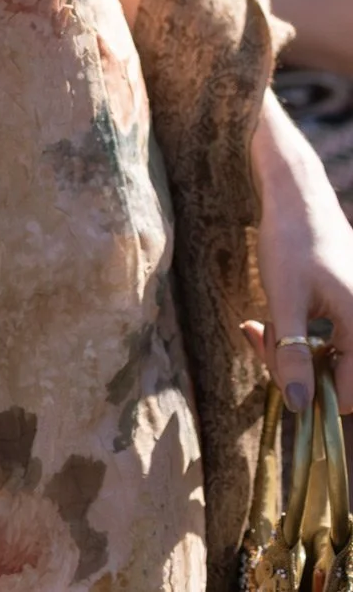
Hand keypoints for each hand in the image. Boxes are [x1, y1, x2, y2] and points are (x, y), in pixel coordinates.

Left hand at [243, 93, 352, 413]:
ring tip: (259, 326)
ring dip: (291, 351)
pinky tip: (268, 321)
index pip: (346, 393)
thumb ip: (292, 352)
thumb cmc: (290, 240)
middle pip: (336, 375)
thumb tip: (299, 405)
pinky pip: (327, 339)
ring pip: (328, 358)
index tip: (271, 362)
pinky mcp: (348, 306)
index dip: (306, 390)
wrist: (296, 195)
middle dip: (293, 366)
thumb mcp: (283, 299)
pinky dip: (298, 336)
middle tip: (257, 335)